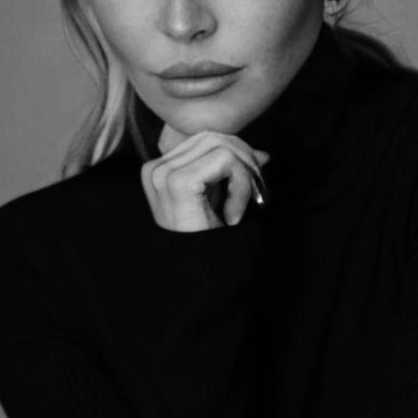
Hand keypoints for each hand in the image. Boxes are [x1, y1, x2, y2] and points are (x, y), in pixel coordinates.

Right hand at [141, 128, 269, 231]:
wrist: (199, 280)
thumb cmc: (209, 243)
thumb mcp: (222, 199)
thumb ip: (235, 172)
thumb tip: (262, 153)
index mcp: (159, 169)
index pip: (207, 139)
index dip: (237, 157)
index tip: (251, 188)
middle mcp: (156, 168)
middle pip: (216, 138)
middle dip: (245, 163)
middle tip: (255, 198)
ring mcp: (163, 174)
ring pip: (224, 146)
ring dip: (245, 177)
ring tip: (240, 210)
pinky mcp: (179, 182)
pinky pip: (227, 161)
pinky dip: (241, 186)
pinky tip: (233, 215)